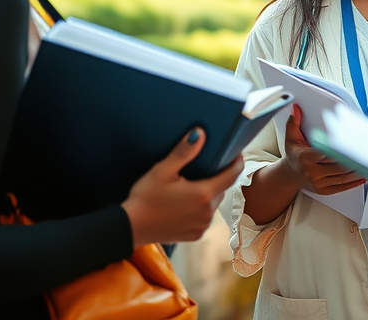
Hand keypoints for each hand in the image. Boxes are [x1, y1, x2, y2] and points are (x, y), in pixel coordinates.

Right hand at [122, 128, 243, 247]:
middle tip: (207, 167)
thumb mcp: (163, 171)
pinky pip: (205, 217)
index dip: (237, 163)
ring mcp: (202, 226)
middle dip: (218, 178)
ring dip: (209, 194)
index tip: (236, 153)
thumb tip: (200, 133)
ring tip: (195, 184)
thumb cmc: (145, 197)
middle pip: (222, 189)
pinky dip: (201, 209)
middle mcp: (207, 212)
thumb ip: (183, 152)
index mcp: (204, 194)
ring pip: (214, 204)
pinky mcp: (195, 235)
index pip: (232, 175)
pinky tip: (188, 203)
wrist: (130, 228)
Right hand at [282, 104, 365, 195]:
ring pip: (343, 177)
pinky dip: (354, 182)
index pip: (328, 152)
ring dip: (357, 171)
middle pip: (339, 165)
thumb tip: (295, 108)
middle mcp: (312, 172)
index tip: (354, 144)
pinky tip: (364, 176)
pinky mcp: (324, 190)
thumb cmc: (294, 154)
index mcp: (306, 157)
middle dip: (354, 159)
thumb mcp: (291, 138)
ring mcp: (318, 183)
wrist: (290, 175)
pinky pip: (342, 187)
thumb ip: (294, 122)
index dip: (342, 149)